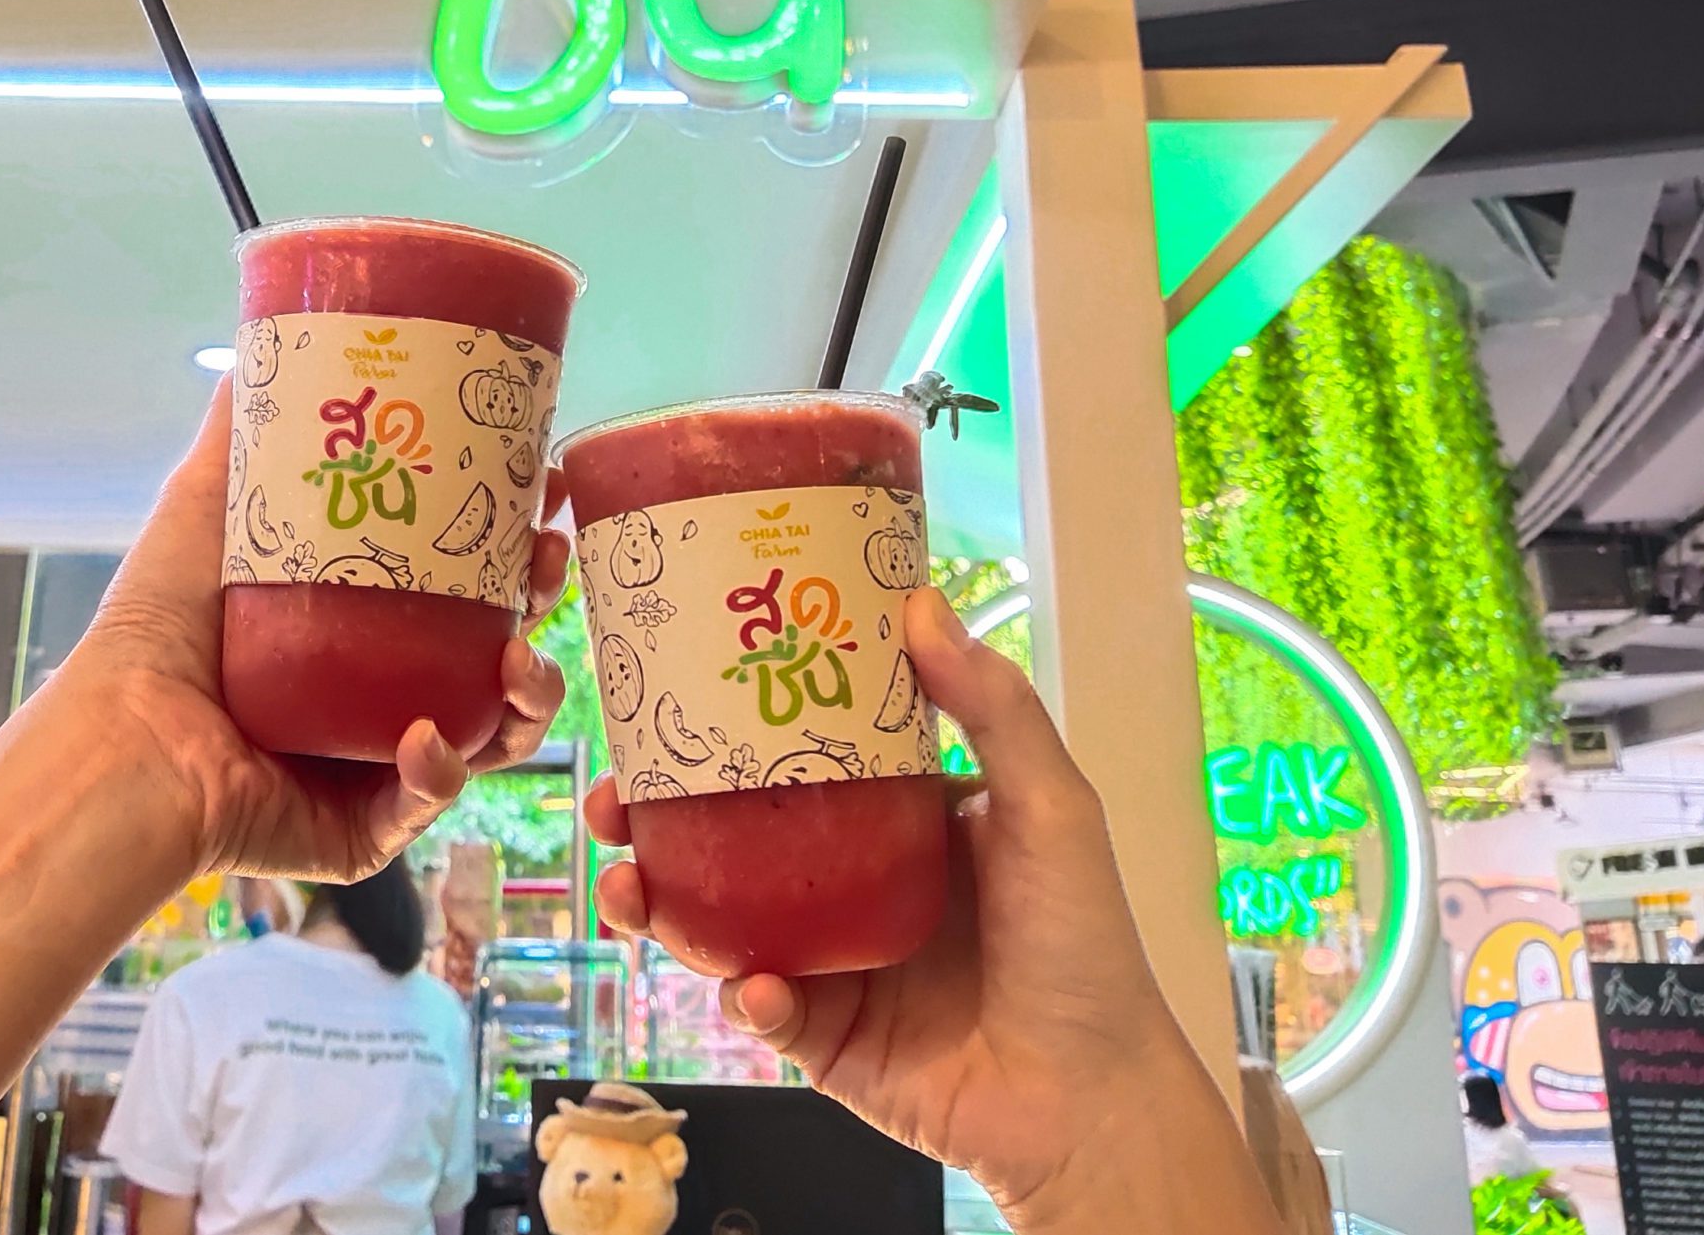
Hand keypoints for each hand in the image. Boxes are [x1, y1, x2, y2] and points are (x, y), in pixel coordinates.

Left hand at [61, 379, 569, 881]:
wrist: (125, 738)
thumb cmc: (159, 624)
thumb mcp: (211, 503)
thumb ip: (247, 427)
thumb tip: (266, 334)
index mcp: (364, 624)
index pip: (468, 582)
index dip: (516, 545)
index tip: (550, 496)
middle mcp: (379, 692)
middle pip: (497, 652)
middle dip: (541, 611)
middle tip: (548, 565)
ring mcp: (378, 765)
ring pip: (491, 733)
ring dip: (526, 697)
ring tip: (519, 661)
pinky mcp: (364, 827)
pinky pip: (428, 800)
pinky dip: (441, 770)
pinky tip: (426, 739)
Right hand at [590, 586, 1264, 1230]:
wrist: (1093, 1100)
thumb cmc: (1082, 945)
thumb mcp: (1048, 807)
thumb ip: (990, 707)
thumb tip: (918, 604)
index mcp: (896, 821)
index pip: (794, 759)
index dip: (725, 730)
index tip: (668, 696)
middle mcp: (851, 886)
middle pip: (730, 841)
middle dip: (656, 822)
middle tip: (611, 800)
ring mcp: (831, 964)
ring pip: (720, 925)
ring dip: (664, 907)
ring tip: (629, 891)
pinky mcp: (824, 1040)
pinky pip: (762, 1009)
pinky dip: (749, 994)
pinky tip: (759, 986)